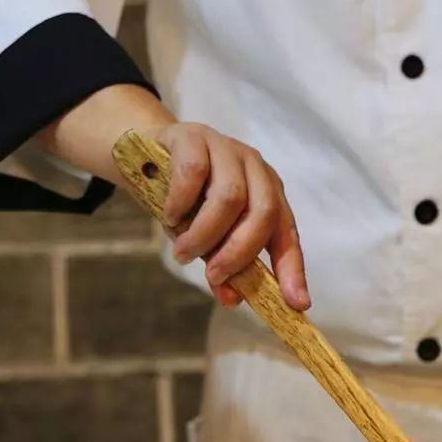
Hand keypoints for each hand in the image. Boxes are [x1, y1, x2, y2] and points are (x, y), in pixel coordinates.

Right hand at [43, 85, 309, 312]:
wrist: (145, 156)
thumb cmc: (186, 201)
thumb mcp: (207, 236)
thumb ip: (222, 264)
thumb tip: (232, 299)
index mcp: (268, 194)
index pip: (287, 234)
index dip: (293, 269)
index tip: (296, 304)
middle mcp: (256, 169)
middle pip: (263, 213)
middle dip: (239, 253)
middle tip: (213, 275)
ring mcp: (227, 149)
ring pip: (229, 197)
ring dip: (204, 234)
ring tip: (182, 253)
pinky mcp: (195, 136)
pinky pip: (194, 172)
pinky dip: (181, 203)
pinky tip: (170, 217)